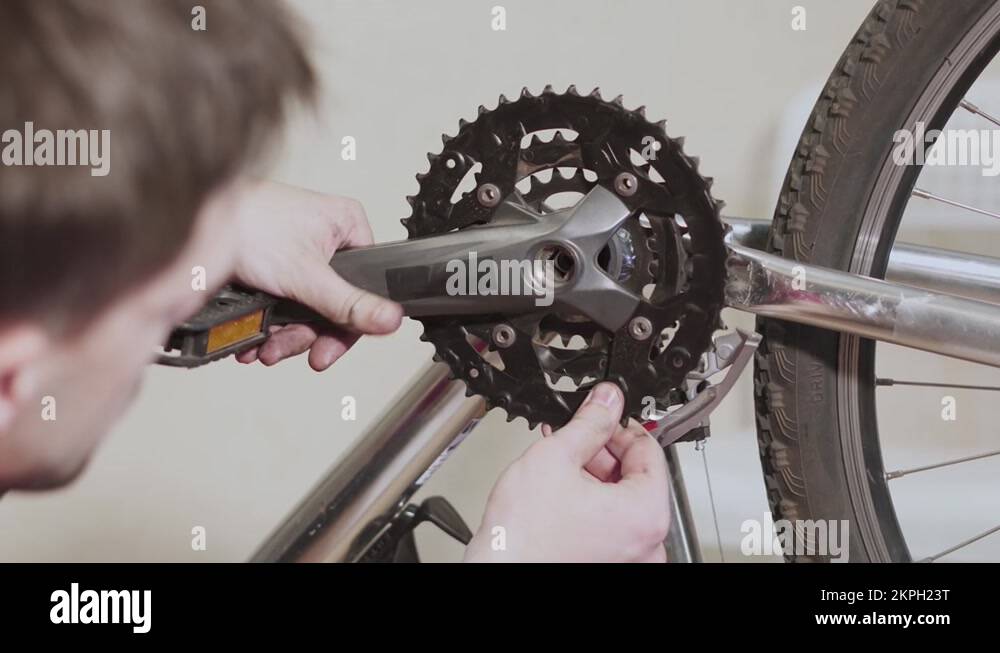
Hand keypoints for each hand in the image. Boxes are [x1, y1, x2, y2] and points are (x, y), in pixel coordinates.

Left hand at [231, 180, 402, 369]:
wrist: (194, 221)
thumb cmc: (247, 224)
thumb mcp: (307, 275)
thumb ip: (350, 305)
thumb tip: (391, 320)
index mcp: (348, 226)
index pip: (364, 289)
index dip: (345, 327)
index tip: (325, 353)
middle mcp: (328, 237)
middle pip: (332, 305)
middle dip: (305, 336)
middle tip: (285, 351)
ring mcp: (301, 252)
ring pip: (306, 309)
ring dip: (284, 337)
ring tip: (263, 348)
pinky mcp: (276, 264)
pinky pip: (284, 303)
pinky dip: (270, 325)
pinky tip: (254, 338)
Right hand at [464, 383, 670, 562]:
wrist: (498, 570)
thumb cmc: (523, 535)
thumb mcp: (556, 456)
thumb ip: (590, 422)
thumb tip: (608, 401)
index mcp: (646, 514)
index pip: (650, 450)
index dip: (620, 425)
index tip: (601, 416)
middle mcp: (647, 542)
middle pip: (636, 475)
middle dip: (602, 450)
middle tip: (574, 436)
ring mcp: (629, 557)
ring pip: (621, 498)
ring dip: (593, 473)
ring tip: (560, 460)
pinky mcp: (610, 563)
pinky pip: (611, 522)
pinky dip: (591, 501)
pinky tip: (562, 486)